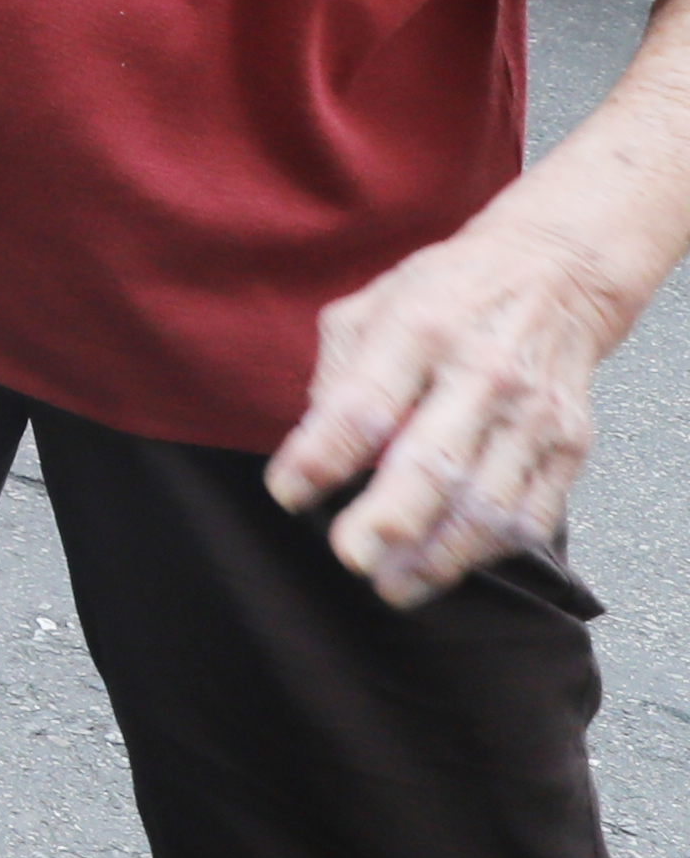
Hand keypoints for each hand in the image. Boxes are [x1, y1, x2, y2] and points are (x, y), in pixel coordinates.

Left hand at [271, 206, 643, 602]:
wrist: (555, 273)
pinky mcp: (570, 444)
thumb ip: (338, 371)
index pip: (362, 405)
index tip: (287, 494)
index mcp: (419, 330)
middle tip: (351, 560)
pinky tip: (450, 563)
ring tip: (395, 584)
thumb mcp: (372, 304)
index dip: (319, 457)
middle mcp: (480, 373)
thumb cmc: (446, 292)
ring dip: (438, 556)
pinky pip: (531, 515)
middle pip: (432, 462)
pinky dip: (489, 550)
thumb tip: (317, 443)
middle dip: (389, 521)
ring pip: (487, 505)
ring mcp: (532, 414)